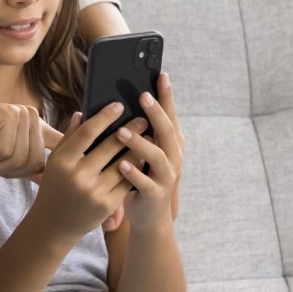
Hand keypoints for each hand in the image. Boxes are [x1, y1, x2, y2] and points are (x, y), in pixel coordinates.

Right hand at [0, 99, 59, 178]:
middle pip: (36, 164)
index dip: (63, 160)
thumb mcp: (5, 158)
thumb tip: (50, 182)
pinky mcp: (9, 114)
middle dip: (9, 171)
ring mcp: (22, 114)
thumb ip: (27, 166)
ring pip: (20, 160)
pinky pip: (6, 152)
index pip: (61, 146)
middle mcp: (33, 117)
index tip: (71, 164)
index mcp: (37, 126)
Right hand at [31, 104, 149, 240]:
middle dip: (129, 131)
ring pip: (123, 165)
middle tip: (143, 118)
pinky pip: (127, 182)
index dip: (104, 117)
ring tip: (148, 136)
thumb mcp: (55, 161)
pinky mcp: (107, 205)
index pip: (87, 132)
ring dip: (138, 149)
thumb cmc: (55, 186)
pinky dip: (136, 169)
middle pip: (109, 147)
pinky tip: (144, 158)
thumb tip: (82, 112)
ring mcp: (94, 192)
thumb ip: (69, 137)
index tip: (119, 105)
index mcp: (62, 161)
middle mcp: (78, 175)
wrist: (55, 224)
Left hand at [113, 73, 183, 230]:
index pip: (170, 115)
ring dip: (140, 142)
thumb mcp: (141, 151)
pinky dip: (134, 172)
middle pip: (167, 131)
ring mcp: (166, 177)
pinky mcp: (155, 195)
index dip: (167, 96)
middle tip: (142, 96)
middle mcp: (173, 157)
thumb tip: (119, 102)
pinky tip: (120, 164)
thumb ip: (136, 130)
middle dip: (156, 112)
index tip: (161, 75)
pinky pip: (145, 183)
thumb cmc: (141, 176)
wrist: (149, 216)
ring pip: (158, 156)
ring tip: (121, 131)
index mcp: (169, 144)